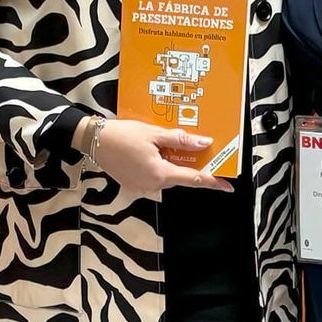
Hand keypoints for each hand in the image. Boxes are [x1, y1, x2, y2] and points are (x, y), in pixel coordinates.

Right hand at [92, 119, 234, 193]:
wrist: (93, 140)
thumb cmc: (123, 134)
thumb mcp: (154, 133)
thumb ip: (180, 140)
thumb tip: (204, 143)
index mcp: (160, 173)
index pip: (193, 179)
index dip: (212, 182)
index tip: (227, 187)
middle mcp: (152, 185)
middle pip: (179, 176)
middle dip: (187, 164)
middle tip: (194, 147)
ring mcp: (141, 186)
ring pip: (165, 175)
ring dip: (170, 163)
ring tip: (162, 143)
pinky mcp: (132, 184)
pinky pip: (152, 176)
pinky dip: (157, 166)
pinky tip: (151, 151)